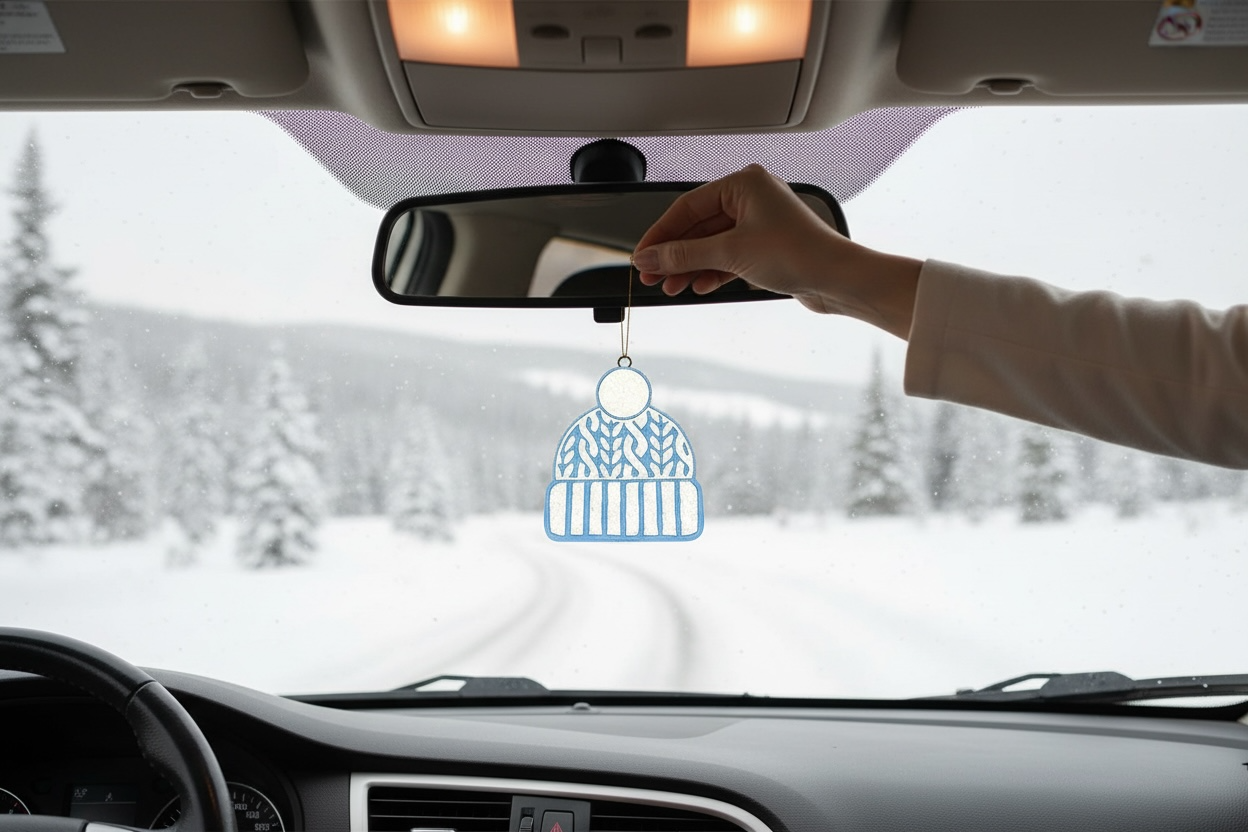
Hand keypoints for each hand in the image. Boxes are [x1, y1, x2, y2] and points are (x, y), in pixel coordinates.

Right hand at [631, 164, 922, 339]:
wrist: (837, 279)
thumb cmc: (798, 253)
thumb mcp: (730, 252)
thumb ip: (684, 255)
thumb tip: (650, 258)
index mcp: (743, 184)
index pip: (687, 207)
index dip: (660, 235)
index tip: (641, 257)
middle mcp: (750, 198)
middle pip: (697, 227)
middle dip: (674, 255)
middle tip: (652, 276)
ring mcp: (758, 223)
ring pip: (711, 245)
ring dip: (690, 267)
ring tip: (671, 287)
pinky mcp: (765, 247)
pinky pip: (727, 256)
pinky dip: (711, 272)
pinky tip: (698, 286)